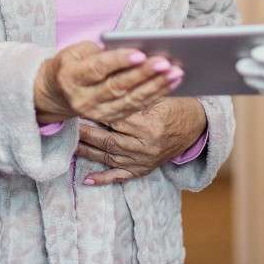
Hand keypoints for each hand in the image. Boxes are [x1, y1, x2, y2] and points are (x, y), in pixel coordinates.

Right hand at [35, 42, 181, 123]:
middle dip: (144, 74)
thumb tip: (134, 49)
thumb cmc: (71, 64)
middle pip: (118, 87)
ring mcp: (97, 112)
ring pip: (131, 100)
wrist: (56, 94)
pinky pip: (136, 107)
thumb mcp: (76, 52)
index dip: (120, 61)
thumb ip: (101, 51)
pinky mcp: (109, 119)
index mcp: (71, 77)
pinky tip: (171, 83)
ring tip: (176, 72)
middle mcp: (83, 99)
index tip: (141, 53)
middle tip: (166, 62)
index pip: (99, 69)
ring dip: (156, 86)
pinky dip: (155, 94)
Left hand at [76, 98, 207, 185]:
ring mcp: (143, 161)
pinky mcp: (142, 170)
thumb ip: (135, 94)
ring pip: (109, 156)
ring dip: (88, 151)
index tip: (81, 105)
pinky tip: (86, 179)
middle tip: (68, 123)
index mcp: (150, 126)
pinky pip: (120, 177)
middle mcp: (145, 147)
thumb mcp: (158, 95)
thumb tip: (108, 84)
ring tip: (70, 143)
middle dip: (86, 132)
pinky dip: (103, 179)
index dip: (98, 112)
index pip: (117, 119)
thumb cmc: (174, 106)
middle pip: (109, 139)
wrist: (195, 127)